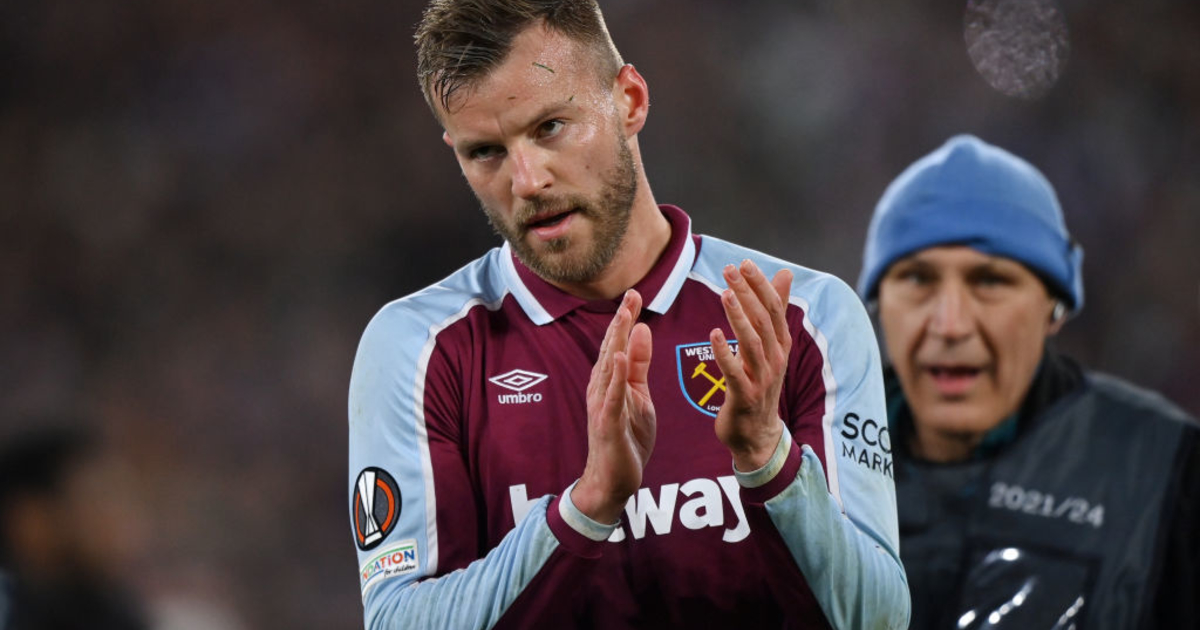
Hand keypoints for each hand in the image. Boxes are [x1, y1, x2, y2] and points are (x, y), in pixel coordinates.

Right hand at [572, 290, 656, 524]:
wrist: (612, 481)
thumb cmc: (625, 437)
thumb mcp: (639, 396)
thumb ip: (639, 365)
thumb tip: (642, 330)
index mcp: (610, 381)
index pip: (618, 343)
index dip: (626, 318)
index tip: (635, 293)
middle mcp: (601, 388)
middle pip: (611, 348)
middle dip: (621, 321)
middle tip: (631, 293)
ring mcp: (602, 406)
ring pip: (609, 368)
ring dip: (616, 341)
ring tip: (625, 315)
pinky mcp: (607, 424)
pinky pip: (612, 397)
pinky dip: (615, 376)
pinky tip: (619, 357)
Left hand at [711, 260, 792, 471]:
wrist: (757, 434)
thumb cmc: (760, 383)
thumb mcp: (771, 346)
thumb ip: (776, 309)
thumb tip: (786, 272)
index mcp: (781, 344)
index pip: (773, 308)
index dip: (760, 285)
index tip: (744, 263)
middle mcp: (775, 359)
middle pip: (763, 320)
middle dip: (747, 293)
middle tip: (730, 269)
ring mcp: (762, 378)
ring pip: (752, 342)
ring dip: (739, 316)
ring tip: (724, 294)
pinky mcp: (745, 396)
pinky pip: (736, 372)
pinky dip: (725, 353)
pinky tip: (714, 334)